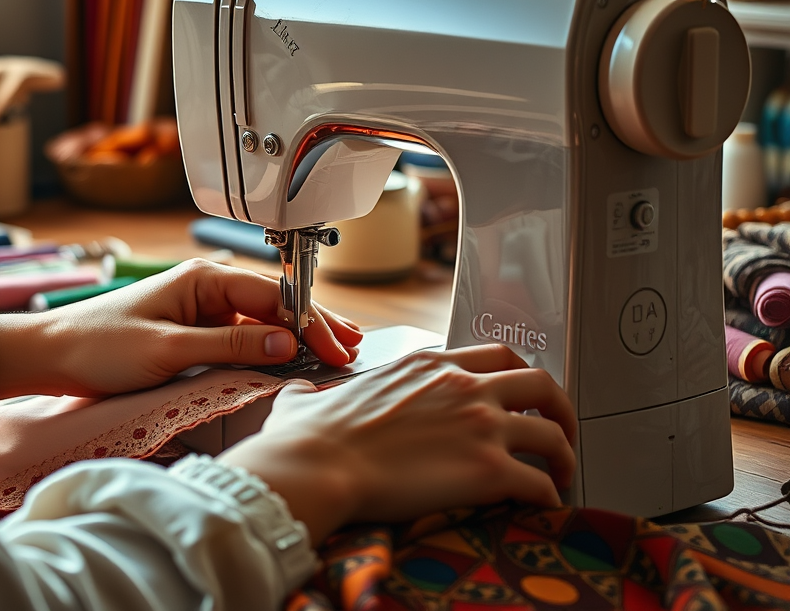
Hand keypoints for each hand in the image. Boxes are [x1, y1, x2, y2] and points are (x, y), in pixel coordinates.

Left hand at [0, 258, 363, 398]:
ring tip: (338, 348)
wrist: (52, 355)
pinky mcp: (195, 327)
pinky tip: (294, 354)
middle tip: (352, 348)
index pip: (272, 295)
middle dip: (316, 323)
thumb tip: (285, 339)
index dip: (310, 322)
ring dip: (299, 334)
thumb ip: (229, 343)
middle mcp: (207, 286)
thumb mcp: (168, 348)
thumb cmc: (99, 346)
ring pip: (264, 317)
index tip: (337, 347)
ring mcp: (202, 306)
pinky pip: (245, 332)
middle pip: (275, 302)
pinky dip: (273, 343)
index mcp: (203, 278)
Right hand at [218, 344, 576, 545]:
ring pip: (553, 433)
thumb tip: (298, 398)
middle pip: (540, 383)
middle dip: (559, 407)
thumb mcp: (309, 397)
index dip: (517, 376)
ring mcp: (481, 425)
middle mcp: (464, 386)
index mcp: (429, 364)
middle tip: (560, 429)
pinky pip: (539, 483)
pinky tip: (543, 508)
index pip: (496, 355)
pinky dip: (549, 497)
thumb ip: (313, 392)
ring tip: (561, 475)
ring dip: (564, 455)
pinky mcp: (487, 470)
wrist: (318, 465)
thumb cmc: (311, 435)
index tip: (520, 396)